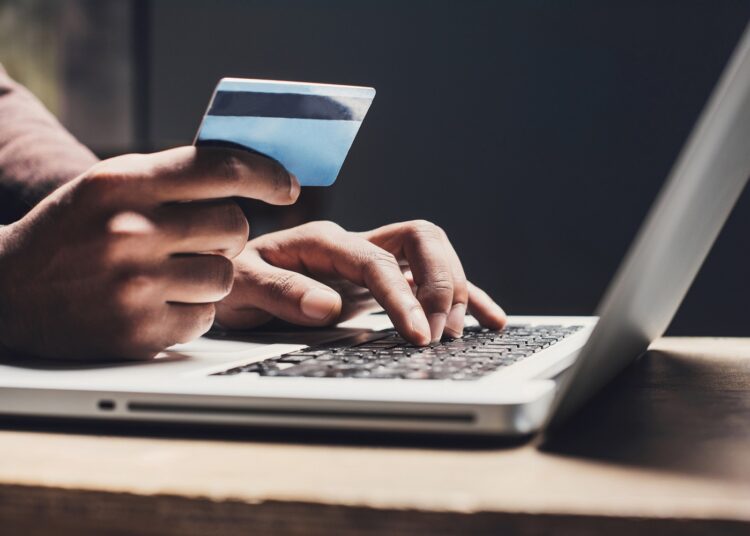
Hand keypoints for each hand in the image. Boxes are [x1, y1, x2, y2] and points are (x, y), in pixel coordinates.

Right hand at [0, 146, 298, 359]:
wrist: (8, 290)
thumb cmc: (70, 230)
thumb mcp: (109, 184)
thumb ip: (172, 175)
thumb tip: (250, 171)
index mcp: (124, 183)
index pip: (221, 168)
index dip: (266, 174)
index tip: (287, 185)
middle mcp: (130, 231)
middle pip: (235, 225)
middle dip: (226, 232)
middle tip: (197, 238)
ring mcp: (135, 286)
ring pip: (226, 276)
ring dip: (209, 275)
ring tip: (170, 273)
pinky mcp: (139, 332)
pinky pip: (205, 317)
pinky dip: (191, 311)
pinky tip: (157, 302)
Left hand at [215, 220, 505, 344]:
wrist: (231, 282)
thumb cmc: (233, 282)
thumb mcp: (241, 286)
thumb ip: (280, 292)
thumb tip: (328, 306)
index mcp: (324, 241)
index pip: (377, 261)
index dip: (403, 296)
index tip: (418, 335)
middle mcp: (355, 245)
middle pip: (421, 239)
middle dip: (440, 284)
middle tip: (438, 334)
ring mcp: (372, 261)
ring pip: (433, 255)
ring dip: (455, 289)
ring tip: (459, 334)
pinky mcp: (382, 283)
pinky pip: (431, 281)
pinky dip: (465, 297)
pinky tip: (490, 318)